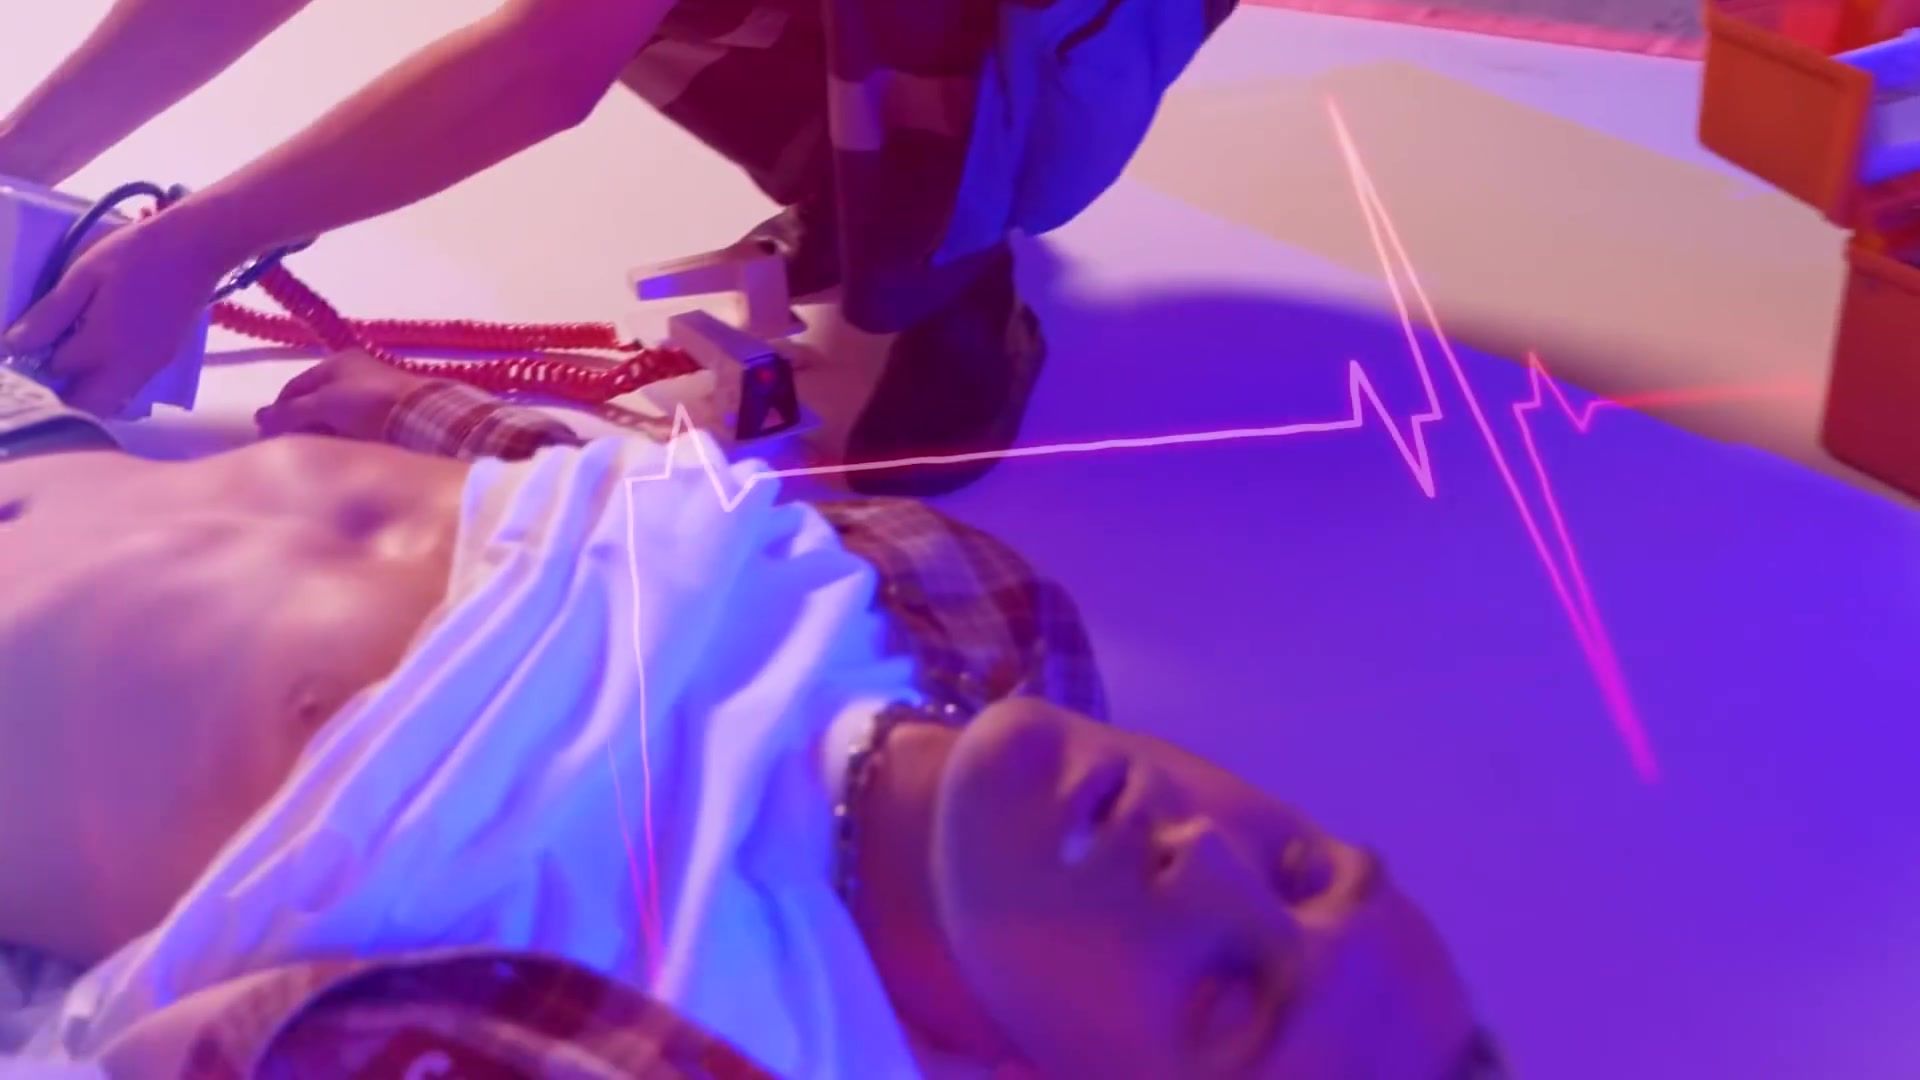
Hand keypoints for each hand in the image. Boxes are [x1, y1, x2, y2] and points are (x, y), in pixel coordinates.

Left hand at [1, 210, 228, 417]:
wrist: (197, 250)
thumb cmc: (136, 255)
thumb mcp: (84, 274)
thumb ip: (50, 314)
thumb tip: (13, 345)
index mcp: (102, 344)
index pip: (55, 371)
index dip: (32, 363)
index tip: (18, 350)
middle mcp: (128, 366)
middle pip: (87, 405)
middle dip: (61, 395)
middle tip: (42, 366)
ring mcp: (150, 366)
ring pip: (111, 402)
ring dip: (86, 393)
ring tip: (68, 362)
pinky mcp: (165, 360)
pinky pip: (129, 387)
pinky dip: (108, 383)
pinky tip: (101, 354)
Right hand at [255, 348, 442, 440]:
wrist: (424, 416)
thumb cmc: (368, 404)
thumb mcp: (323, 404)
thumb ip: (289, 412)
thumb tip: (257, 419)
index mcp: (336, 362)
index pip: (294, 386)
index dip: (278, 410)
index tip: (267, 436)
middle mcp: (354, 372)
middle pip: (315, 400)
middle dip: (300, 423)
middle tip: (290, 448)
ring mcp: (373, 392)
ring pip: (335, 414)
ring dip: (322, 432)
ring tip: (314, 453)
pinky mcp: (389, 412)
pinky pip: (356, 425)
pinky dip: (343, 436)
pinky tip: (340, 451)